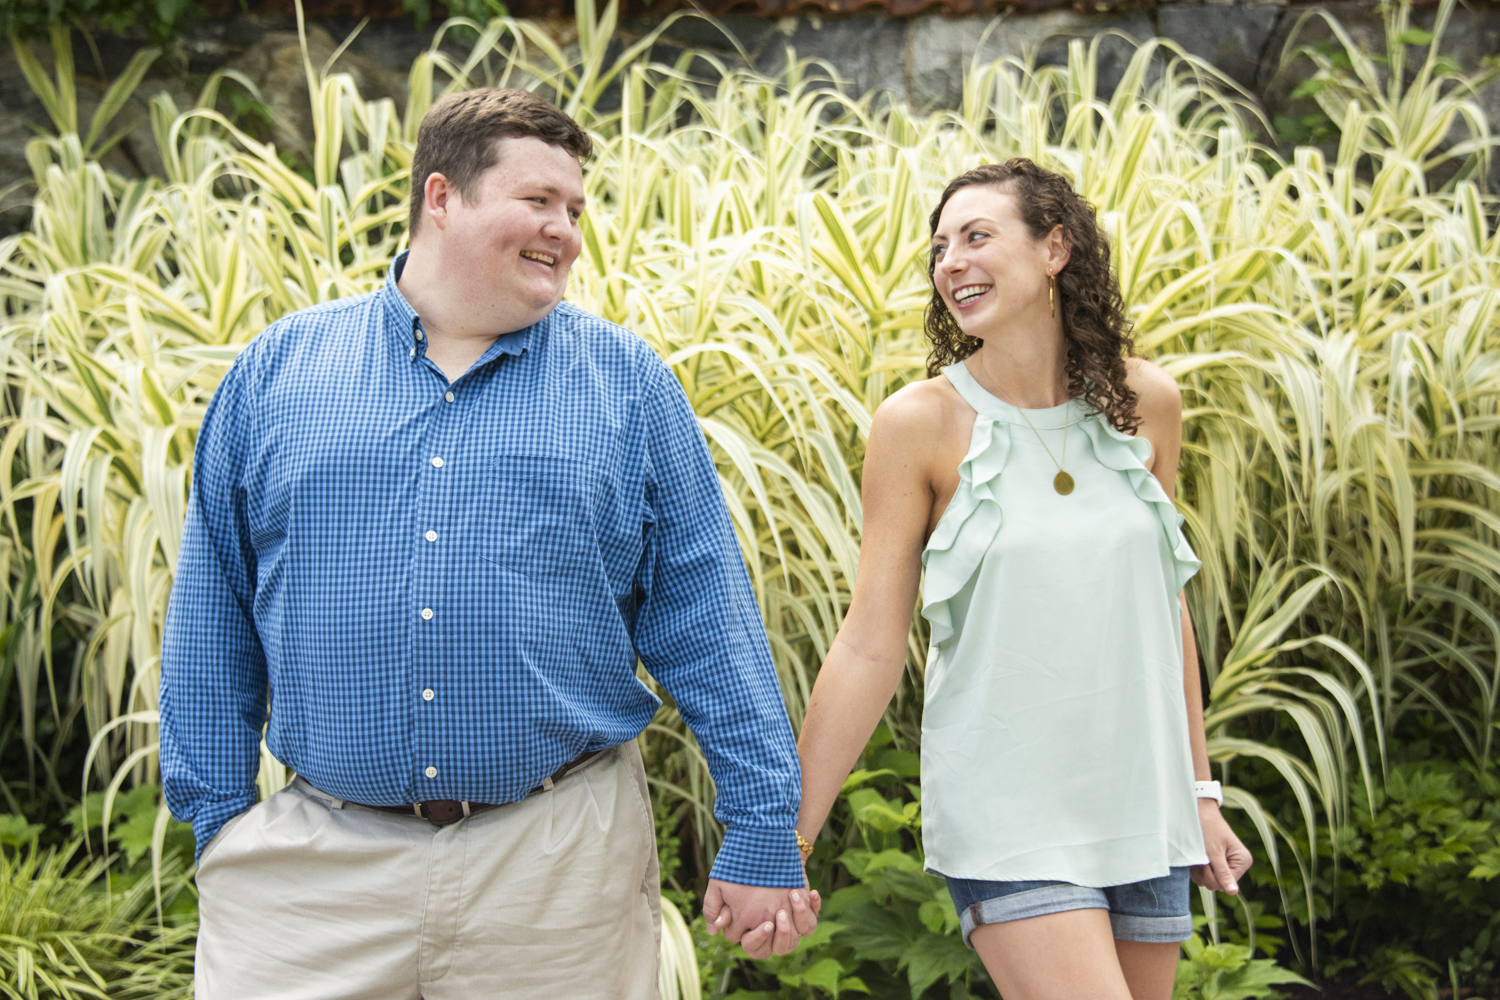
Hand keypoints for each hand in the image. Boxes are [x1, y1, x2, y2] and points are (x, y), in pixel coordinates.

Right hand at [703, 878, 820, 958]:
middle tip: (775, 917)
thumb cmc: (739, 868)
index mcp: (748, 926)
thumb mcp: (721, 884)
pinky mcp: (801, 911)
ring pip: (794, 941)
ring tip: (791, 898)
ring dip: (794, 923)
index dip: (745, 932)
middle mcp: (768, 927)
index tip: (746, 914)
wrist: (763, 848)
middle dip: (776, 936)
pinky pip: (810, 923)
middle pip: (774, 949)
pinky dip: (812, 909)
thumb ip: (712, 906)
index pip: (748, 944)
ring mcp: (786, 922)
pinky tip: (809, 893)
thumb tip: (714, 930)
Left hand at [1192, 799, 1252, 893]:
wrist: (1197, 812)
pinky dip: (1196, 869)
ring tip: (1199, 854)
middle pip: (1218, 885)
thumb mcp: (1214, 852)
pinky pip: (1204, 877)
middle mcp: (1237, 865)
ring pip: (1208, 882)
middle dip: (1205, 873)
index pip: (1226, 884)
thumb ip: (1222, 873)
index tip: (1205, 861)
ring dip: (1199, 870)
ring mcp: (1226, 866)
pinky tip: (1196, 857)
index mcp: (1243, 861)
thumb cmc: (1207, 828)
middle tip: (1200, 856)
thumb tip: (1234, 892)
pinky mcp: (1216, 866)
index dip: (1212, 876)